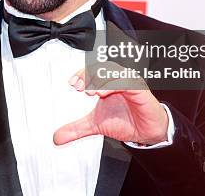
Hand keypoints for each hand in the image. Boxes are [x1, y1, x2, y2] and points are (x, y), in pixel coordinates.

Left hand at [53, 62, 167, 145]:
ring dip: (99, 79)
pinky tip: (103, 93)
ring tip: (90, 92)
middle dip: (87, 74)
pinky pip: (127, 81)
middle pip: (101, 67)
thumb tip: (57, 137)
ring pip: (113, 72)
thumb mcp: (96, 125)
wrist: (147, 133)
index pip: (92, 70)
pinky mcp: (140, 89)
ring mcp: (129, 83)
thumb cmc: (125, 122)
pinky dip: (114, 84)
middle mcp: (117, 80)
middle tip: (78, 87)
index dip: (81, 74)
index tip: (72, 84)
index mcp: (106, 83)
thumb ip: (77, 128)